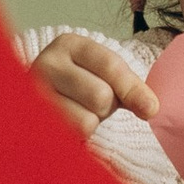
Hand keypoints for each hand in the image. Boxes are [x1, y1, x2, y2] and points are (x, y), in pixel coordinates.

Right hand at [30, 34, 158, 130]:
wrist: (37, 99)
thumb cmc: (79, 85)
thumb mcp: (103, 74)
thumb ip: (129, 87)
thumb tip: (150, 108)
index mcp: (70, 45)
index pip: (111, 66)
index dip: (133, 90)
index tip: (151, 109)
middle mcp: (47, 65)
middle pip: (101, 96)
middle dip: (106, 107)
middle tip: (92, 104)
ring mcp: (34, 95)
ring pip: (86, 122)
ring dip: (91, 123)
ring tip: (78, 113)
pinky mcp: (33, 124)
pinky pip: (71, 138)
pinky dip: (77, 137)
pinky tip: (67, 125)